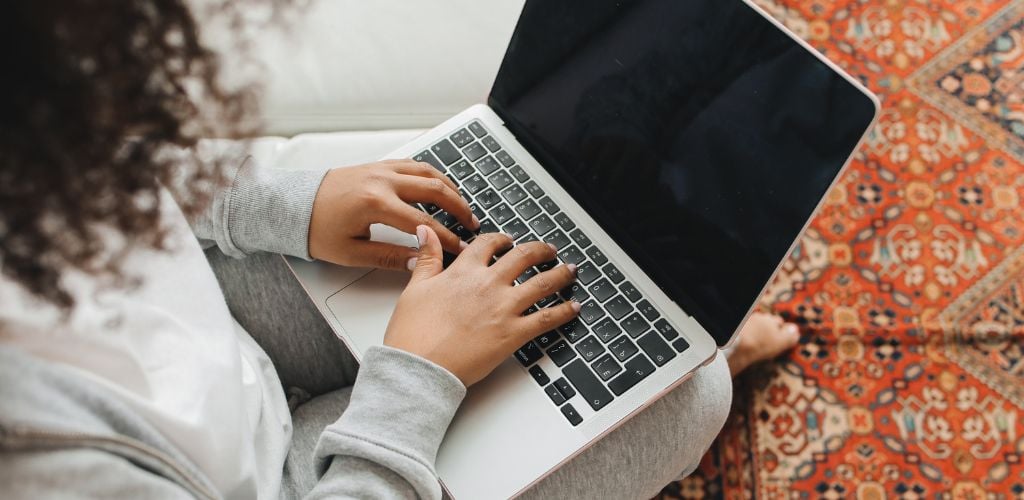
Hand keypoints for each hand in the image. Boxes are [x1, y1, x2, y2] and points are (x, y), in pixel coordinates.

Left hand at [308, 160, 479, 269]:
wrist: (292, 205)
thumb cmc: (316, 228)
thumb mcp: (351, 252)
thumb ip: (390, 257)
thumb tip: (420, 262)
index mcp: (375, 203)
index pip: (423, 223)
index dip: (447, 238)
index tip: (461, 248)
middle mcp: (382, 181)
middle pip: (435, 190)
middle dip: (459, 208)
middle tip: (473, 223)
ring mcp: (381, 169)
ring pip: (428, 172)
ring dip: (450, 188)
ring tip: (463, 205)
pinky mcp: (378, 165)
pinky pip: (414, 165)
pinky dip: (433, 174)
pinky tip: (441, 186)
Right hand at [384, 226, 580, 385]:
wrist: (420, 366)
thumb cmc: (414, 333)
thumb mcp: (415, 288)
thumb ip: (428, 258)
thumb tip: (427, 233)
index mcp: (464, 272)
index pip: (488, 244)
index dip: (501, 239)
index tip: (508, 241)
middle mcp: (488, 285)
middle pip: (523, 257)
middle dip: (540, 251)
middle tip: (549, 251)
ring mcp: (504, 308)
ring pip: (542, 283)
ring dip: (561, 274)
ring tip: (570, 271)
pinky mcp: (514, 334)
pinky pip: (547, 318)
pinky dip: (564, 311)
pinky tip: (574, 307)